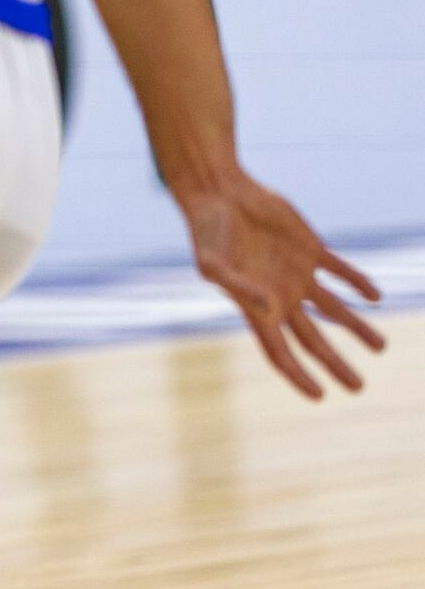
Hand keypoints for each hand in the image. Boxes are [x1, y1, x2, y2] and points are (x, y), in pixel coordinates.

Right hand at [183, 167, 385, 396]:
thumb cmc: (207, 232)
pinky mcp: (309, 249)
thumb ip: (239, 289)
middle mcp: (280, 296)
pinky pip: (340, 270)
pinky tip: (374, 296)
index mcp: (256, 308)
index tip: (319, 395)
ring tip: (381, 347)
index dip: (298, 376)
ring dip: (358, 328)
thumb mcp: (212, 265)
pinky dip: (357, 283)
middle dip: (336, 364)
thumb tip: (271, 310)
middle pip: (314, 340)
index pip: (280, 352)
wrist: (218, 193)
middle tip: (357, 387)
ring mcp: (297, 274)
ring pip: (334, 310)